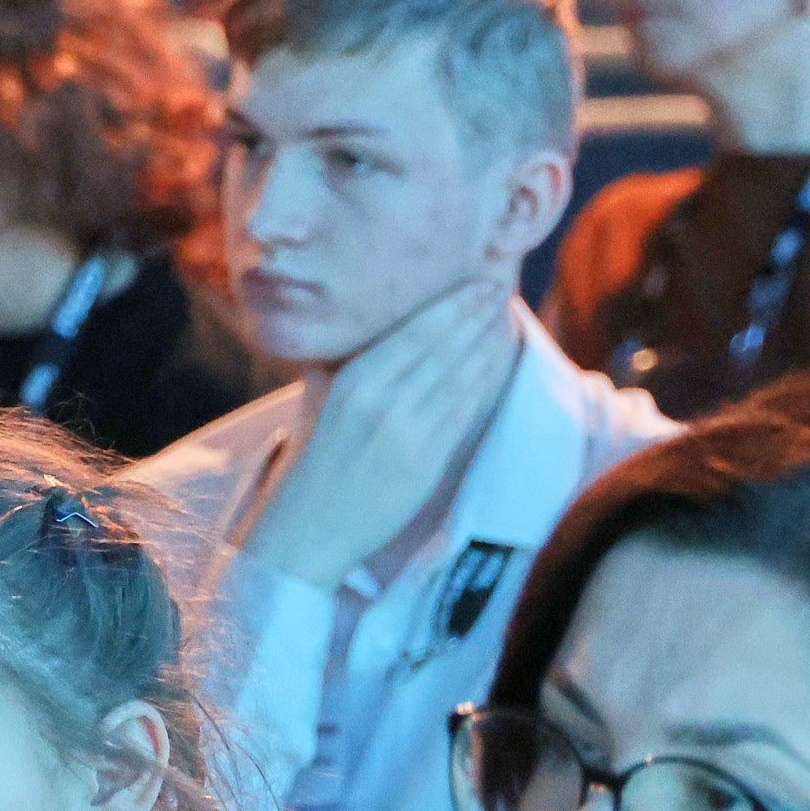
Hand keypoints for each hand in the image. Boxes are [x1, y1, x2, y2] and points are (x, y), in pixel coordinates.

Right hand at [243, 281, 519, 590]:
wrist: (307, 530)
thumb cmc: (312, 462)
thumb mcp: (319, 401)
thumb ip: (341, 362)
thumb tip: (359, 322)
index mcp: (354, 381)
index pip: (416, 331)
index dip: (452, 304)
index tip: (475, 280)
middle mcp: (384, 402)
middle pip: (443, 347)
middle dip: (475, 314)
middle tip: (497, 286)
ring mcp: (409, 434)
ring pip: (459, 377)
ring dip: (485, 343)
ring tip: (502, 316)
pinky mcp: (426, 463)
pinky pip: (463, 412)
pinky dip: (482, 382)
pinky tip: (493, 361)